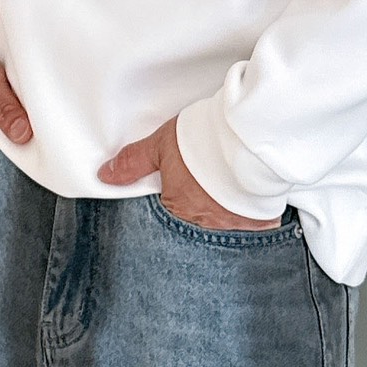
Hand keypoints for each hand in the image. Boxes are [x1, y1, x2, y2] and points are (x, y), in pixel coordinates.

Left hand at [98, 114, 280, 229]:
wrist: (250, 137)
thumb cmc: (206, 140)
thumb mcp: (161, 144)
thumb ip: (133, 162)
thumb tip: (106, 175)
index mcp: (179, 208)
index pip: (168, 215)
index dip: (173, 199)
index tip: (180, 188)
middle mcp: (205, 224)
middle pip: (197, 222)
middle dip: (198, 209)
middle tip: (205, 188)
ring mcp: (234, 226)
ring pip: (224, 226)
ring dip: (223, 213)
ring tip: (226, 192)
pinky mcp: (260, 221)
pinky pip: (254, 229)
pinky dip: (251, 219)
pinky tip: (249, 204)